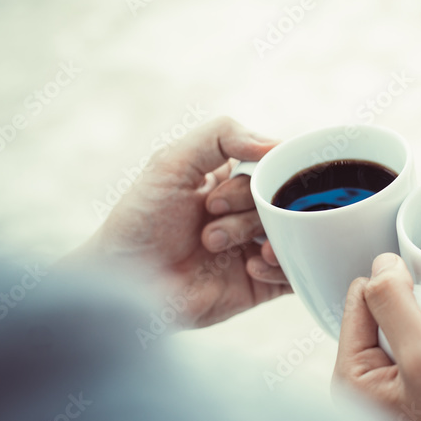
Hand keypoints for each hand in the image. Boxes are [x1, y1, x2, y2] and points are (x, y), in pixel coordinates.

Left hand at [62, 117, 289, 327]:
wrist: (126, 284)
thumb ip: (221, 135)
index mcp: (229, 181)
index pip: (272, 167)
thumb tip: (275, 144)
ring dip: (264, 236)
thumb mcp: (171, 161)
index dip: (266, 172)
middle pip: (284, 200)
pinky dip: (280, 267)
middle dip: (252, 205)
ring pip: (293, 235)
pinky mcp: (259, 285)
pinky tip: (250, 267)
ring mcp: (255, 249)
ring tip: (219, 245)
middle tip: (212, 212)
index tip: (246, 181)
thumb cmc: (139, 222)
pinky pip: (295, 274)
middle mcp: (246, 214)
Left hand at [333, 253, 420, 420]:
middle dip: (415, 306)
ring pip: (404, 326)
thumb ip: (395, 303)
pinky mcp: (416, 398)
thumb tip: (381, 263)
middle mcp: (360, 388)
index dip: (398, 286)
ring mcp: (388, 394)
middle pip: (379, 310)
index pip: (358, 298)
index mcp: (348, 378)